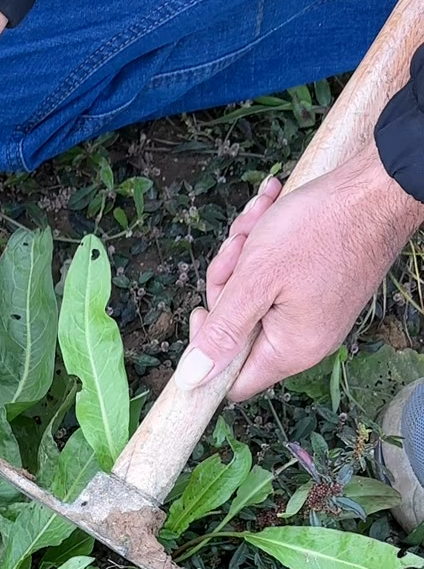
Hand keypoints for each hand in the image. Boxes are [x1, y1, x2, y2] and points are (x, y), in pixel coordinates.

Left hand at [176, 146, 422, 400]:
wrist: (375, 187)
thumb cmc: (321, 228)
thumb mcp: (257, 278)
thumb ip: (223, 330)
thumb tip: (192, 379)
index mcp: (290, 349)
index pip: (233, 381)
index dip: (208, 351)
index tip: (203, 310)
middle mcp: (304, 337)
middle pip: (238, 328)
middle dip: (229, 281)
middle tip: (239, 246)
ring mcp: (312, 310)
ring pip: (253, 292)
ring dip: (246, 252)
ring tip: (260, 217)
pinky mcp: (318, 284)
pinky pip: (276, 273)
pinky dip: (265, 241)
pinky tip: (270, 207)